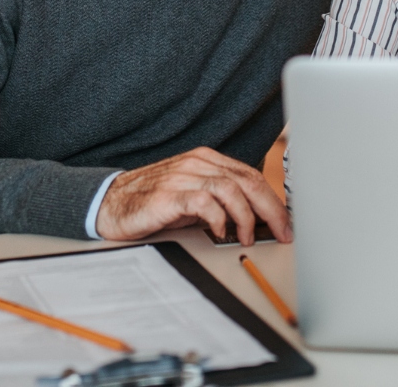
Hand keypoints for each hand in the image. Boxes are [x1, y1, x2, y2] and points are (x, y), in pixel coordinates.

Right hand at [94, 147, 291, 245]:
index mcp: (207, 160)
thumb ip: (221, 201)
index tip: (286, 222)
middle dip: (270, 209)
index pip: (251, 176)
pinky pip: (204, 201)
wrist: (110, 203)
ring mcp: (183, 176)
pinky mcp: (169, 194)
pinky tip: (221, 232)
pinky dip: (219, 218)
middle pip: (247, 181)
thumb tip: (256, 219)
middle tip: (282, 231)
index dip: (273, 200)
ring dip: (246, 216)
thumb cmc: (153, 202)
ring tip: (247, 237)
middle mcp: (198, 163)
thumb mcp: (193, 198)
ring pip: (230, 189)